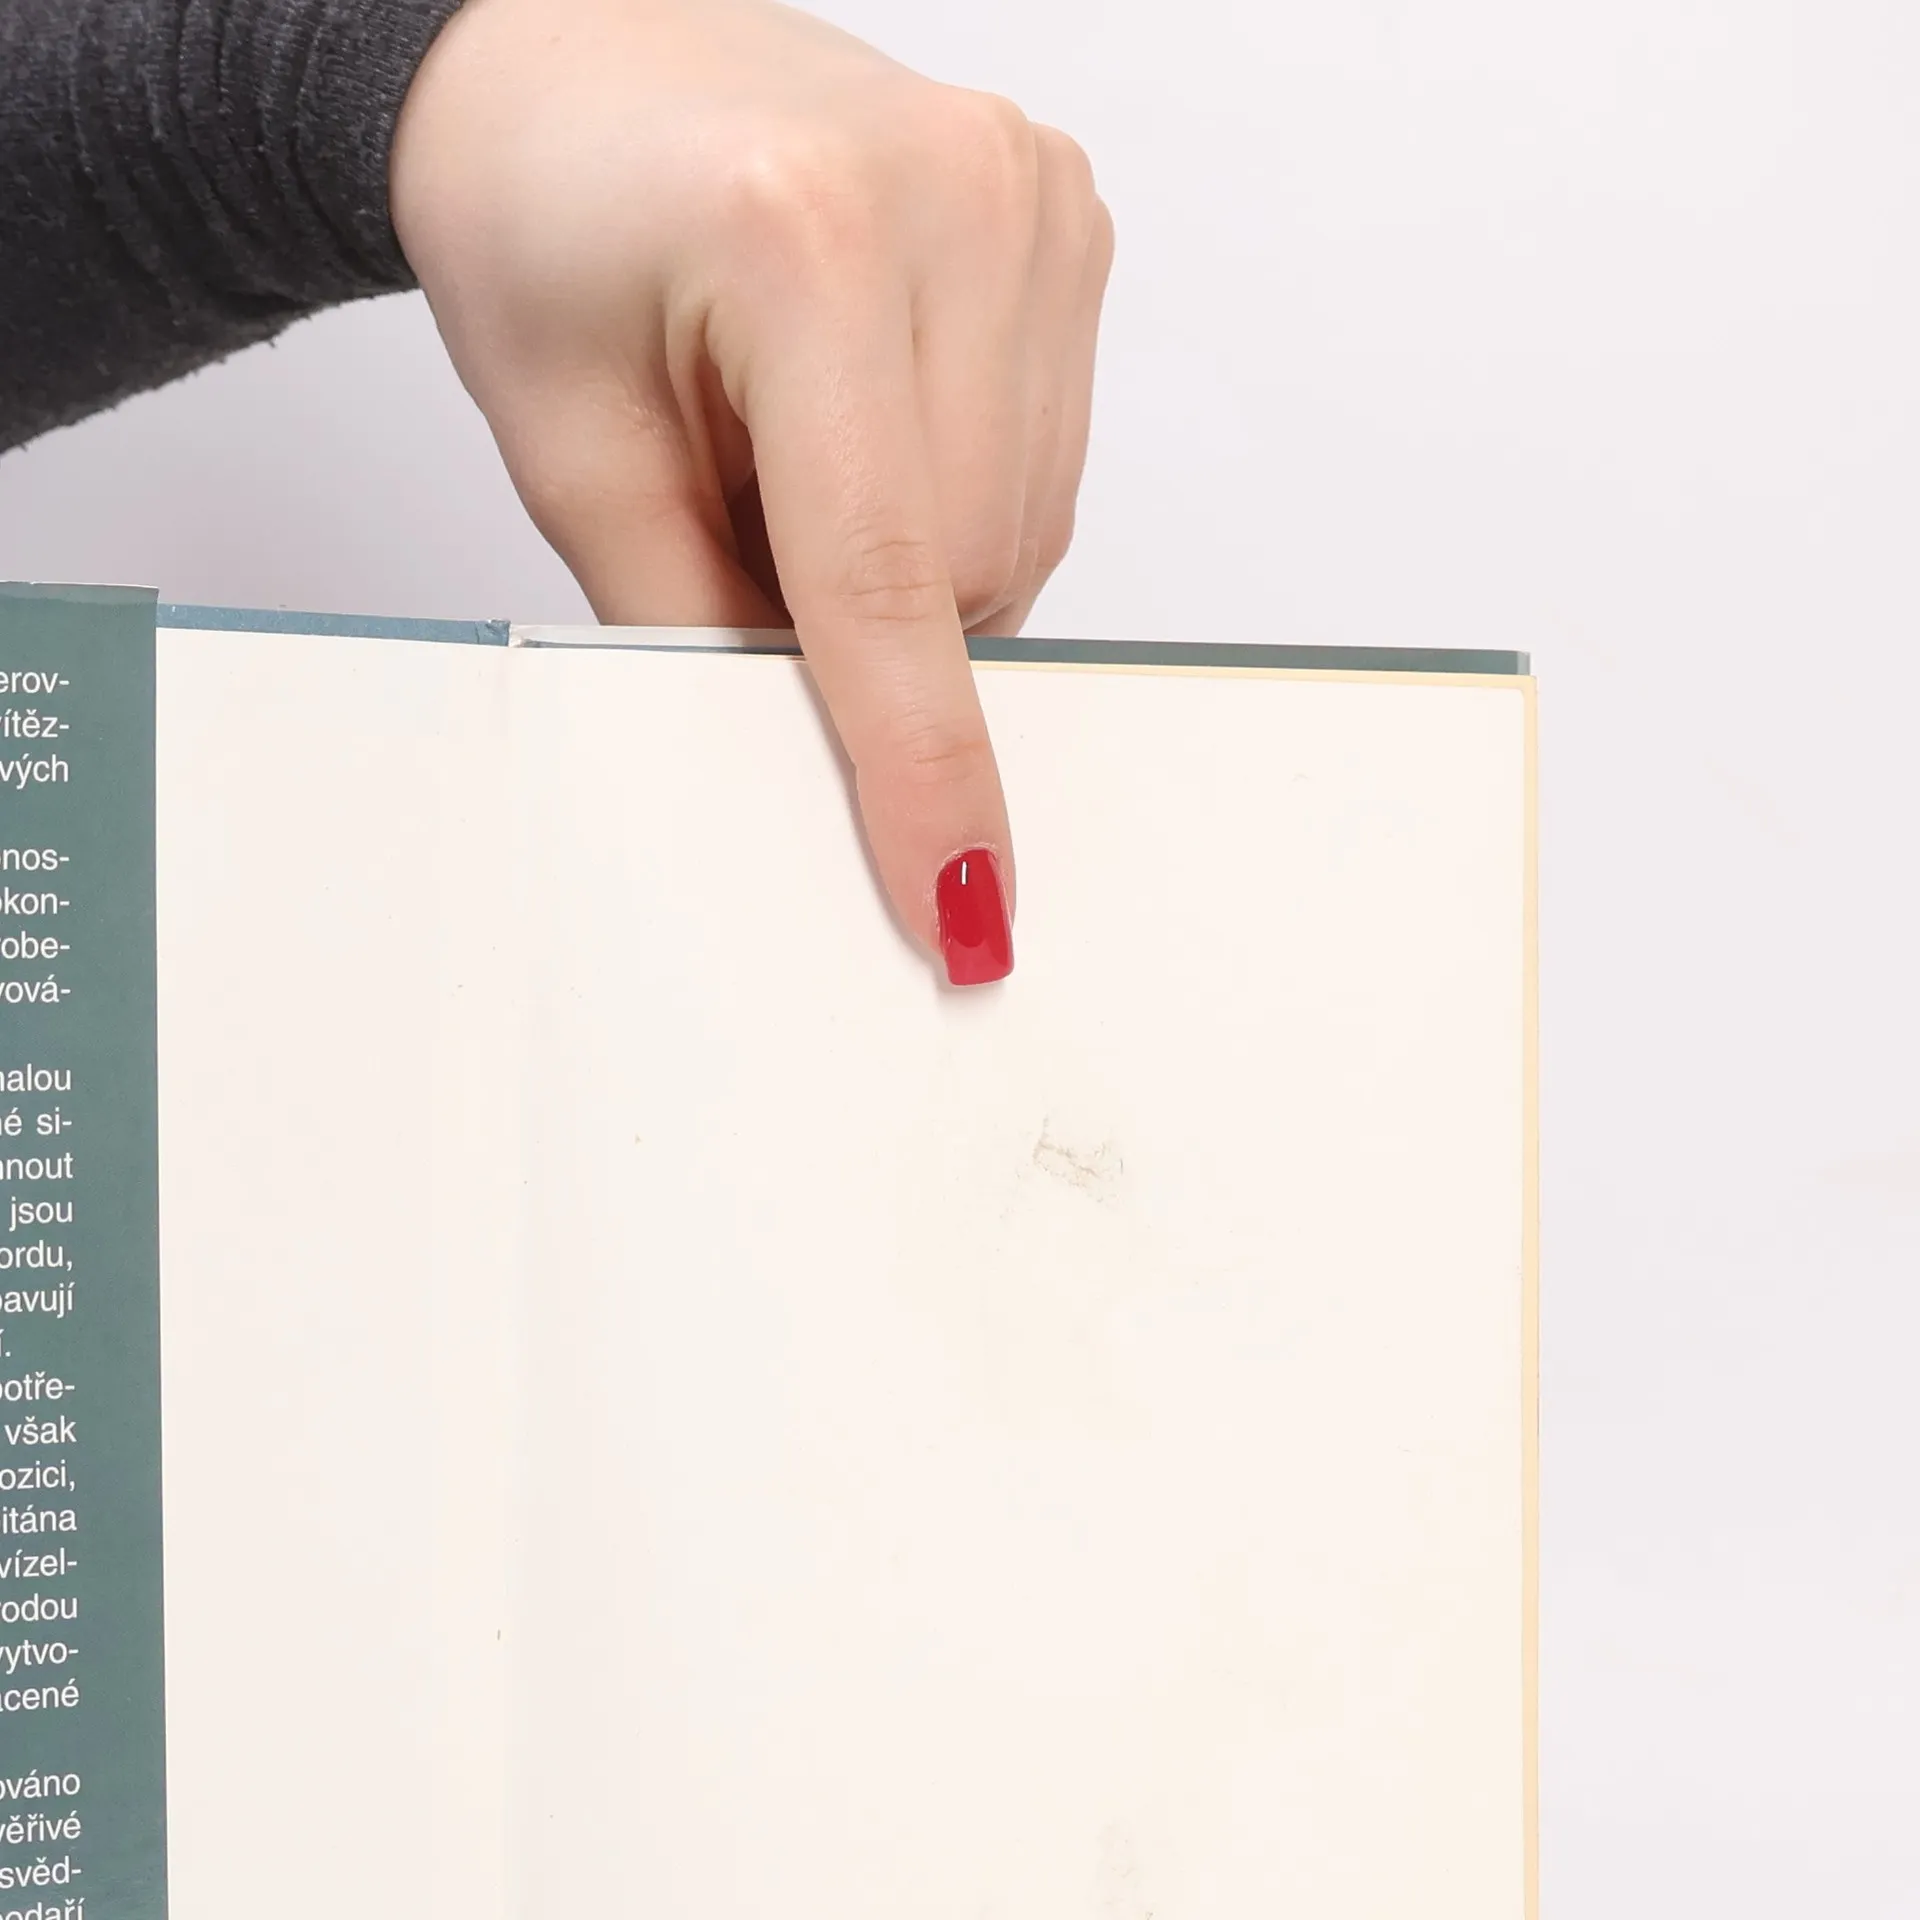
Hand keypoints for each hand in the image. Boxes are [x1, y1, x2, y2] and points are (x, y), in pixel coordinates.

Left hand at [390, 0, 1112, 982]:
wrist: (573, 57)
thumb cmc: (544, 228)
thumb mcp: (572, 455)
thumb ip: (694, 629)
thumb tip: (817, 779)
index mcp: (802, 239)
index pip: (885, 574)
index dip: (922, 766)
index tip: (962, 903)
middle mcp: (955, 198)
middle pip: (968, 571)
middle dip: (866, 626)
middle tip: (745, 531)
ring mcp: (1032, 197)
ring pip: (1023, 530)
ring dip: (915, 556)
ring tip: (796, 446)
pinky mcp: (1068, 215)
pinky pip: (1047, 460)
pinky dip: (955, 491)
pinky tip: (870, 411)